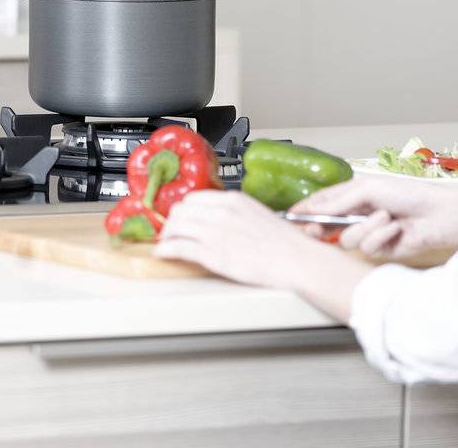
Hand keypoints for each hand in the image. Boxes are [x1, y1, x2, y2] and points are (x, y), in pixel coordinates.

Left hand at [154, 189, 316, 286]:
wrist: (295, 259)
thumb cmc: (286, 243)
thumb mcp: (259, 215)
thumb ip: (237, 214)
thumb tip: (225, 221)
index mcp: (233, 200)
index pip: (195, 198)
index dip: (185, 210)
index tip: (183, 217)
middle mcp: (220, 211)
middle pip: (180, 209)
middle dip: (173, 221)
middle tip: (171, 231)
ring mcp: (214, 231)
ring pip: (175, 226)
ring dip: (166, 235)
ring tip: (166, 243)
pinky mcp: (211, 253)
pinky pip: (178, 247)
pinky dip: (165, 250)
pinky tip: (162, 253)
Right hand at [289, 176, 457, 259]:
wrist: (440, 215)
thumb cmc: (410, 194)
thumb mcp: (368, 190)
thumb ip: (338, 201)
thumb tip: (313, 208)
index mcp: (352, 195)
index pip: (321, 203)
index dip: (305, 210)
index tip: (291, 217)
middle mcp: (357, 214)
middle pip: (326, 225)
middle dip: (322, 228)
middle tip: (317, 230)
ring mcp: (368, 232)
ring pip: (346, 240)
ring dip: (366, 228)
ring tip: (385, 218)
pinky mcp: (380, 250)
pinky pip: (366, 248)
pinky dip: (380, 237)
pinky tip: (395, 229)